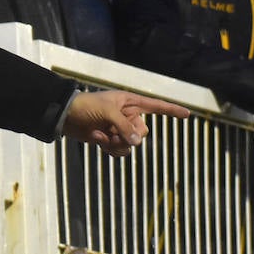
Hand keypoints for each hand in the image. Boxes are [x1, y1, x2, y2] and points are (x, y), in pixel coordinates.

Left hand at [62, 90, 189, 156]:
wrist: (66, 116)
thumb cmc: (86, 106)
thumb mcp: (107, 112)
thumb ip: (124, 126)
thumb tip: (137, 143)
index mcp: (130, 102)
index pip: (155, 106)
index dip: (171, 110)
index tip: (188, 114)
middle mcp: (128, 115)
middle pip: (142, 132)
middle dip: (128, 136)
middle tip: (112, 131)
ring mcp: (119, 128)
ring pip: (131, 145)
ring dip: (115, 144)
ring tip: (100, 135)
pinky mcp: (110, 139)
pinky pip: (119, 150)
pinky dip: (109, 148)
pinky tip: (96, 138)